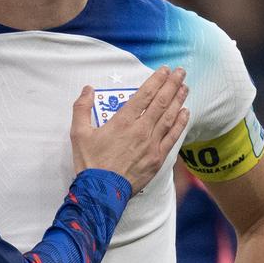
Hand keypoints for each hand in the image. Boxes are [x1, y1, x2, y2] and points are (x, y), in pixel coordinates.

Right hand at [70, 67, 188, 193]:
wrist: (101, 192)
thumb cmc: (90, 163)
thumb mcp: (78, 134)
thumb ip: (81, 108)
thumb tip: (87, 89)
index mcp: (122, 122)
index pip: (144, 95)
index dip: (156, 80)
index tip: (164, 70)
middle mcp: (140, 130)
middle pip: (160, 102)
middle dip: (172, 84)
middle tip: (180, 72)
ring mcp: (151, 145)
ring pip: (169, 117)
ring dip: (179, 100)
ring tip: (185, 87)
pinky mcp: (157, 159)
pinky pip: (172, 137)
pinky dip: (180, 123)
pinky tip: (186, 113)